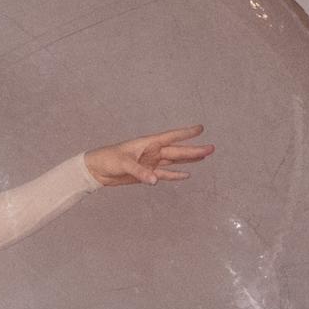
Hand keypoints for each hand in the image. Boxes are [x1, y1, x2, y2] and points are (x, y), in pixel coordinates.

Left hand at [84, 125, 212, 186]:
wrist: (96, 171)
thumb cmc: (107, 159)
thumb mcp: (123, 163)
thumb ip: (140, 171)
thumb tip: (155, 180)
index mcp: (148, 143)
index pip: (170, 136)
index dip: (185, 133)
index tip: (201, 128)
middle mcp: (152, 152)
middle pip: (177, 150)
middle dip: (194, 150)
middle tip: (212, 148)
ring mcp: (151, 163)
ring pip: (174, 161)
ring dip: (189, 160)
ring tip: (205, 157)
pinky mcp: (147, 174)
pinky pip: (165, 174)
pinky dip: (175, 175)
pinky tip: (187, 175)